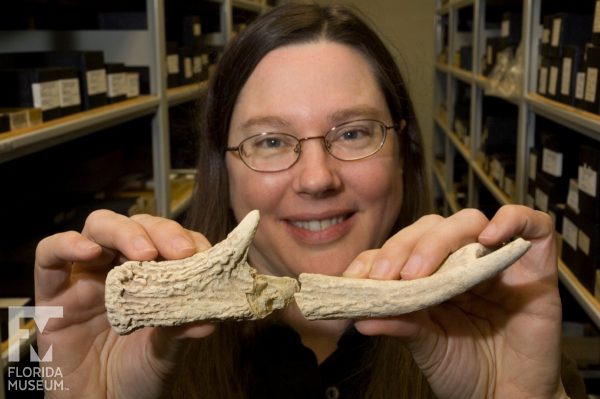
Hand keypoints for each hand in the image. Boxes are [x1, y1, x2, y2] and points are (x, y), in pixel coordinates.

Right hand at [35, 210, 214, 397]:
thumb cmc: (137, 377)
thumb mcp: (166, 351)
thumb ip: (182, 327)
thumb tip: (212, 316)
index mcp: (150, 277)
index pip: (168, 241)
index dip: (186, 240)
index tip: (205, 254)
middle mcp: (118, 270)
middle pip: (135, 226)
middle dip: (160, 232)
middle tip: (180, 251)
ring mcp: (85, 278)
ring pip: (98, 228)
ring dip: (123, 231)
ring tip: (144, 252)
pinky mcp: (51, 296)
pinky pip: (49, 256)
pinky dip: (67, 245)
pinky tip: (89, 250)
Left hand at [344, 205, 566, 398]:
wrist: (507, 397)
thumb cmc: (466, 369)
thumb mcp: (425, 346)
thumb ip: (399, 324)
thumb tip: (360, 317)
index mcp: (431, 273)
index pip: (401, 246)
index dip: (377, 255)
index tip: (355, 278)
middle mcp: (461, 260)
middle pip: (432, 227)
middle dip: (403, 247)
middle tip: (387, 276)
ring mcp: (497, 259)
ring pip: (469, 220)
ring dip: (440, 240)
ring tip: (420, 272)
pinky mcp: (536, 266)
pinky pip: (532, 225)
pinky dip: (511, 220)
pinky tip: (488, 238)